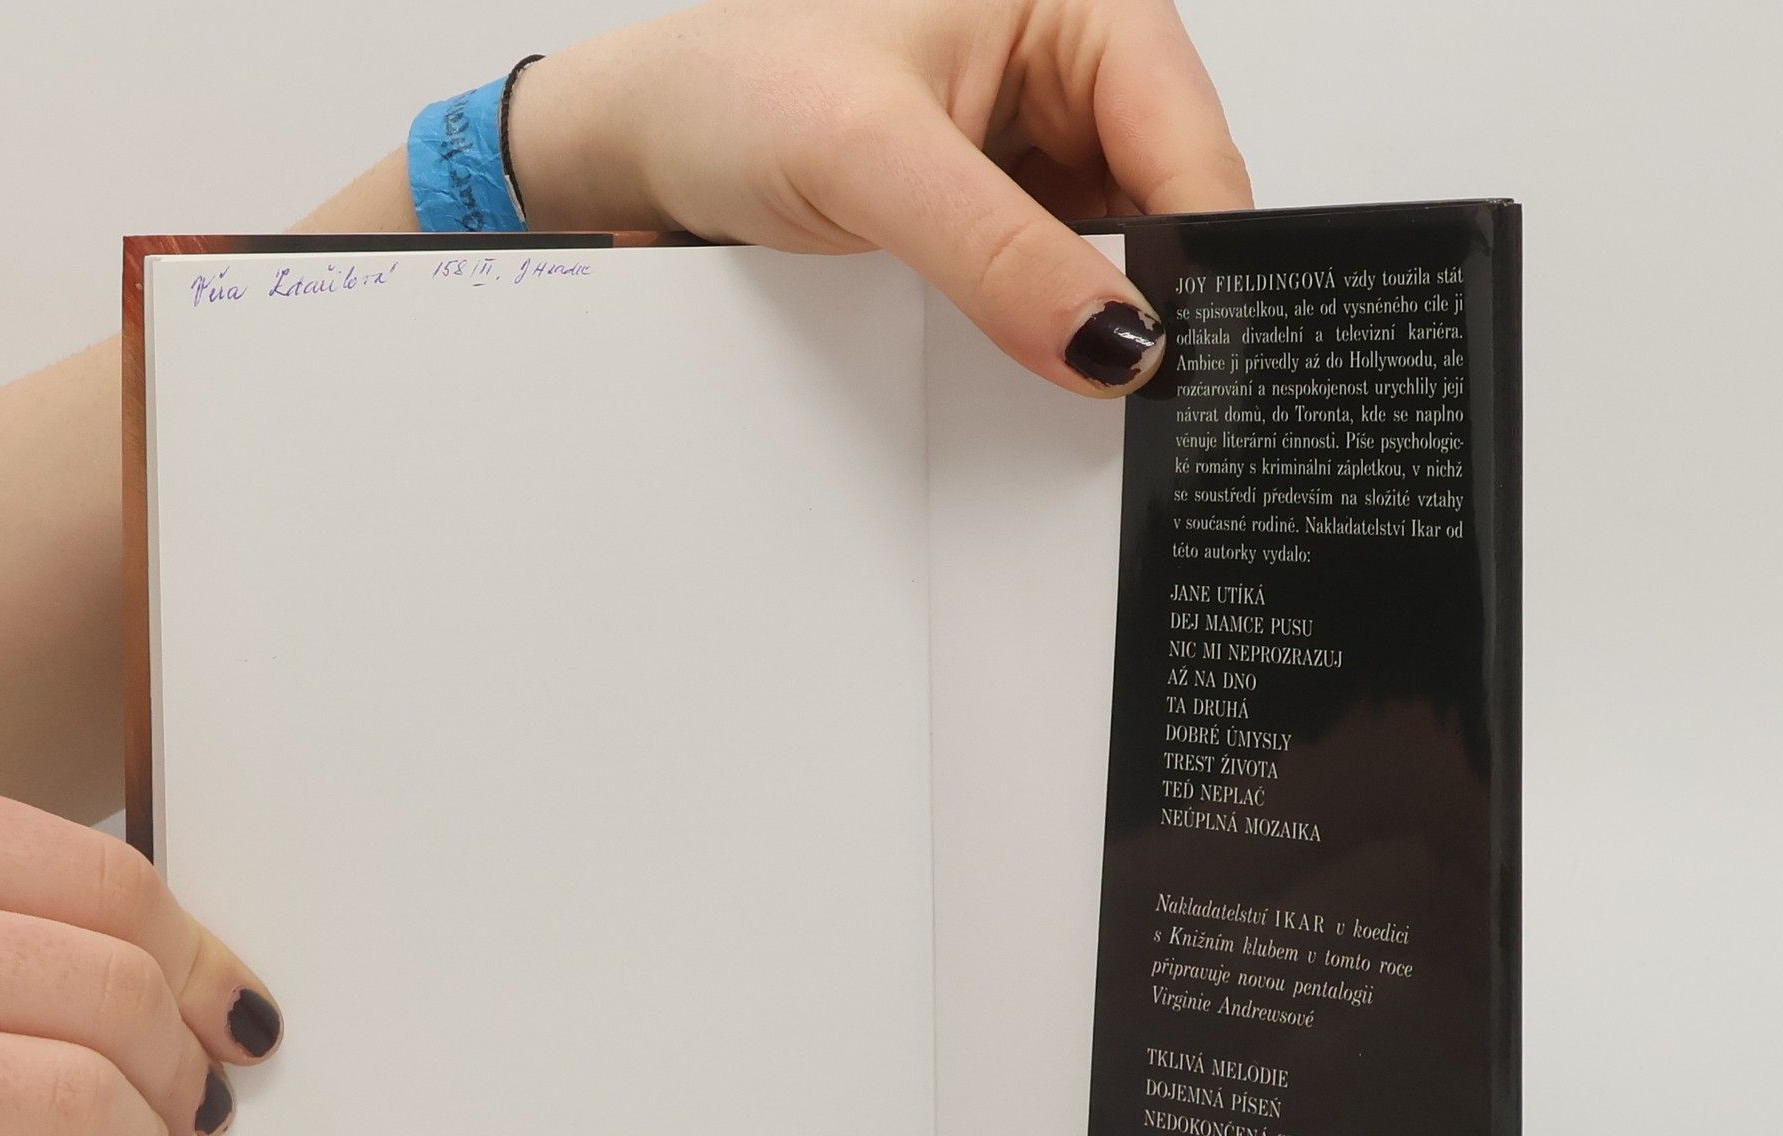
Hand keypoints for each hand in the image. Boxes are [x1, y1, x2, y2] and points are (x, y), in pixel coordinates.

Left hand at [510, 0, 1249, 394]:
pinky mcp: (999, 205)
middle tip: (1112, 384)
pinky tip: (1015, 349)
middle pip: (1167, 207)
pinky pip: (1054, 281)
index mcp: (1081, 2)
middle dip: (1142, 296)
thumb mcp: (874, 161)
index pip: (1193, 142)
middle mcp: (1071, 63)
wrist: (646, 143)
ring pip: (1115, 257)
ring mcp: (1037, 139)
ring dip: (1086, 318)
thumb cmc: (733, 89)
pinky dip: (1043, 326)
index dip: (1200, 259)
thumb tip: (1115, 341)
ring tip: (1042, 357)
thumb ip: (1001, 255)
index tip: (1183, 362)